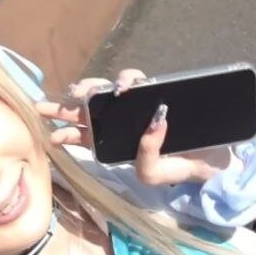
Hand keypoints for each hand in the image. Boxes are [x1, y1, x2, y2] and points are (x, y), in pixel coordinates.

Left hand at [35, 68, 233, 186]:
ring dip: (91, 89)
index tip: (52, 137)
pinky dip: (127, 81)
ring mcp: (137, 106)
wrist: (210, 158)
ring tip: (82, 92)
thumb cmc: (178, 167)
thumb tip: (150, 123)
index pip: (85, 136)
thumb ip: (145, 157)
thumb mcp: (154, 174)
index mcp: (115, 144)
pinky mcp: (155, 92)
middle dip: (65, 107)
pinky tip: (123, 88)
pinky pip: (136, 81)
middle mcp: (122, 123)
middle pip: (88, 110)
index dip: (67, 133)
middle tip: (45, 106)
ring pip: (107, 91)